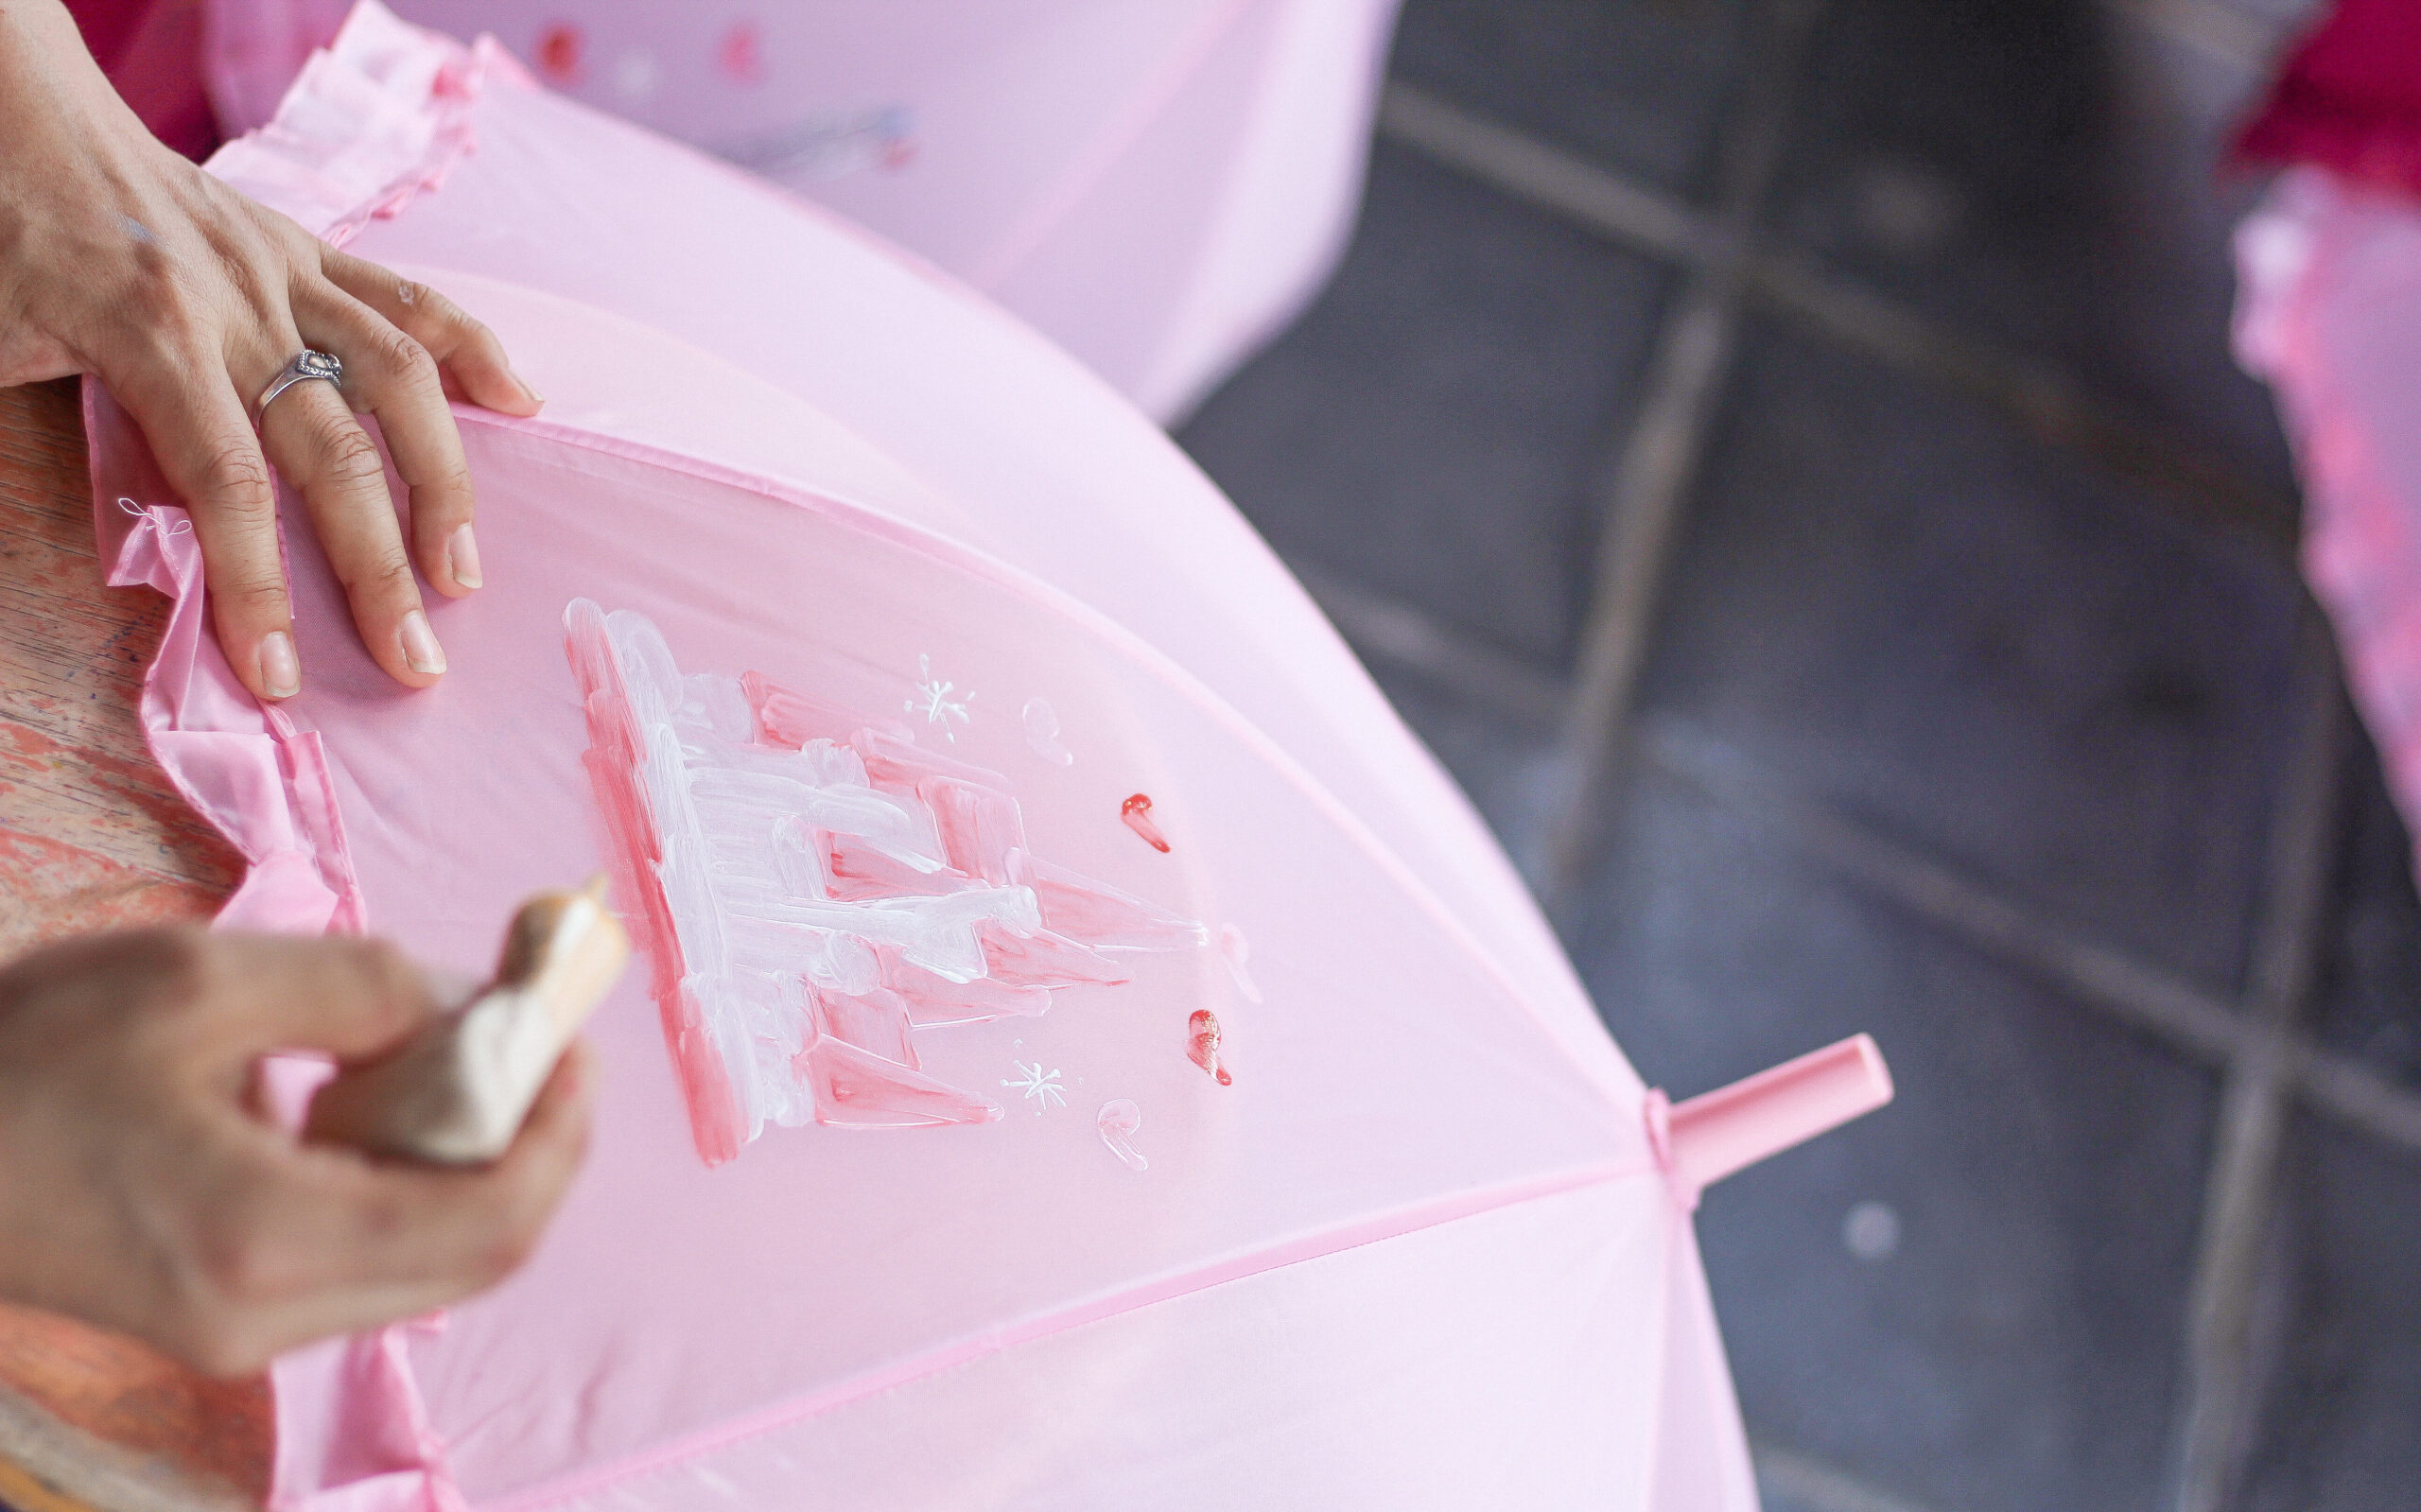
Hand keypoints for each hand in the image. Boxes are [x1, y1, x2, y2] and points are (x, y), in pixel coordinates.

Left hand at [0, 0, 542, 700]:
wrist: (14, 104)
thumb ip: (64, 431)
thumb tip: (128, 543)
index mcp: (151, 335)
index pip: (227, 487)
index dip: (258, 590)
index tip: (283, 677)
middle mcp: (239, 306)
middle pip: (335, 455)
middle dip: (380, 570)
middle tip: (416, 661)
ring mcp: (285, 271)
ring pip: (399, 380)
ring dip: (444, 484)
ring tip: (464, 570)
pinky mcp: (306, 247)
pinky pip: (410, 298)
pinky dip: (473, 351)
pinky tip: (520, 405)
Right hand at [0, 929, 592, 1375]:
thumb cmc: (14, 1060)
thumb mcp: (194, 981)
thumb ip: (359, 989)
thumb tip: (469, 1008)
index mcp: (270, 1239)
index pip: (494, 1220)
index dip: (560, 1126)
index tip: (568, 1036)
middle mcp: (267, 1317)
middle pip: (479, 1255)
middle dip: (530, 1141)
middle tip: (532, 1038)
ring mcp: (239, 1333)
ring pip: (427, 1265)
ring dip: (466, 1161)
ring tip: (443, 1053)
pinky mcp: (216, 1317)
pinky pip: (363, 1262)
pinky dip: (400, 1182)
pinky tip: (359, 1099)